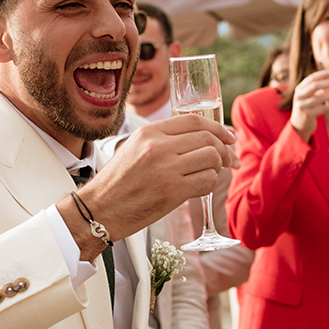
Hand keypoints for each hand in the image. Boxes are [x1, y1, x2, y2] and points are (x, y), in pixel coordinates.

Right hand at [64, 116, 235, 254]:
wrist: (99, 209)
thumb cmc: (117, 182)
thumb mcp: (134, 148)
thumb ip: (162, 139)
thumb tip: (200, 137)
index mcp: (149, 132)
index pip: (194, 120)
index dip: (217, 128)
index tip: (227, 137)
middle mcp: (158, 146)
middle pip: (207, 138)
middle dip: (224, 149)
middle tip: (229, 160)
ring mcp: (166, 168)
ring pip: (211, 158)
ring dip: (218, 167)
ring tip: (213, 174)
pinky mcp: (173, 191)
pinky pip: (206, 180)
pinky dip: (209, 183)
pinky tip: (200, 187)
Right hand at [288, 70, 328, 139]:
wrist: (299, 124)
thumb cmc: (308, 106)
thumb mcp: (309, 95)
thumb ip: (318, 88)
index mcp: (300, 88)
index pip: (312, 78)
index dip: (323, 74)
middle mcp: (299, 95)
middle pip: (315, 86)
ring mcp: (302, 105)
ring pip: (320, 98)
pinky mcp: (307, 115)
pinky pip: (322, 109)